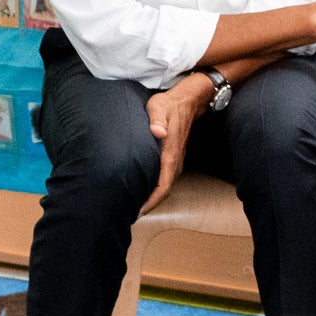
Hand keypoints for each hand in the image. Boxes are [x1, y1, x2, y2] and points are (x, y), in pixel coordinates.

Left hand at [140, 74, 209, 214]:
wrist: (187, 101)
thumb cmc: (169, 104)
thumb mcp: (159, 107)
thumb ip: (157, 119)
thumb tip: (158, 132)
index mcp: (170, 155)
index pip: (162, 186)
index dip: (151, 202)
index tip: (137, 212)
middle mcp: (174, 162)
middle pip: (162, 192)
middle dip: (147, 205)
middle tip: (127, 215)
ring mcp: (175, 161)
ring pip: (163, 186)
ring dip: (150, 198)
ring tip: (132, 206)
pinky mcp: (172, 158)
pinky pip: (163, 178)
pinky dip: (153, 188)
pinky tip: (140, 189)